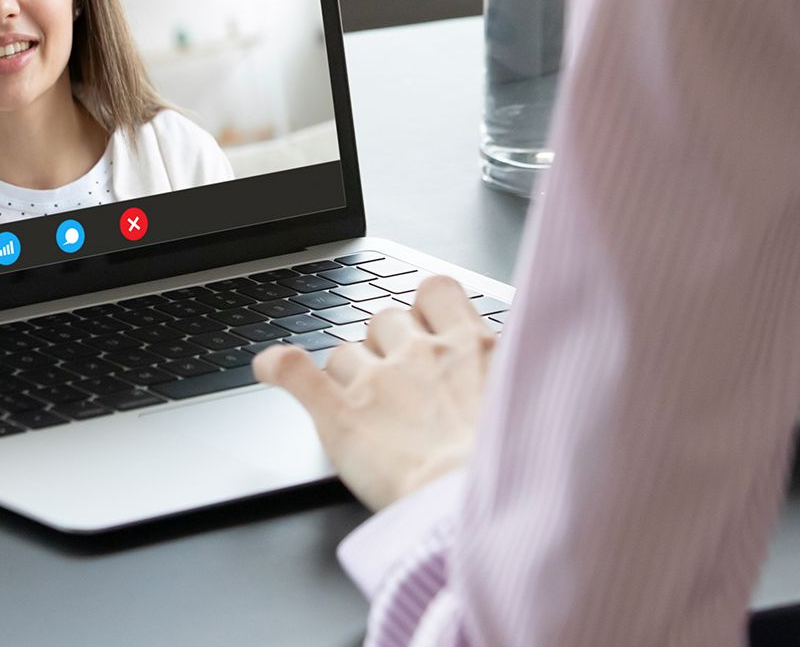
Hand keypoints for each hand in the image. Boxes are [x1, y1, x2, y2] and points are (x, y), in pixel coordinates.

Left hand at [252, 274, 497, 511]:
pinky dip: (278, 367)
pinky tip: (269, 367)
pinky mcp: (341, 415)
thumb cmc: (509, 471)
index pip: (437, 291)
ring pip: (345, 351)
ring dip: (348, 372)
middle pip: (385, 321)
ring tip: (363, 408)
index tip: (427, 326)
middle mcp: (421, 353)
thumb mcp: (530, 409)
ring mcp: (377, 381)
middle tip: (399, 386)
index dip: (426, 307)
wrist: (476, 509)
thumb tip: (514, 377)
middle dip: (386, 345)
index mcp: (473, 347)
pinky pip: (295, 372)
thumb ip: (510, 380)